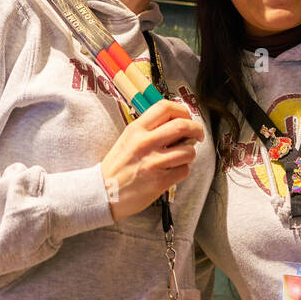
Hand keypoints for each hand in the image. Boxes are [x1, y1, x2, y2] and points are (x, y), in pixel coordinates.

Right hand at [100, 100, 201, 220]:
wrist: (103, 192)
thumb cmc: (118, 166)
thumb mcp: (128, 138)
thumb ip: (150, 129)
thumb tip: (178, 122)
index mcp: (136, 129)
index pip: (165, 107)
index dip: (182, 110)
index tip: (187, 117)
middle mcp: (145, 143)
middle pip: (182, 125)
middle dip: (197, 129)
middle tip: (197, 135)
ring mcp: (153, 162)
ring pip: (188, 150)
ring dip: (190, 153)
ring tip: (180, 156)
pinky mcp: (160, 181)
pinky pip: (184, 170)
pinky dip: (182, 170)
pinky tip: (172, 171)